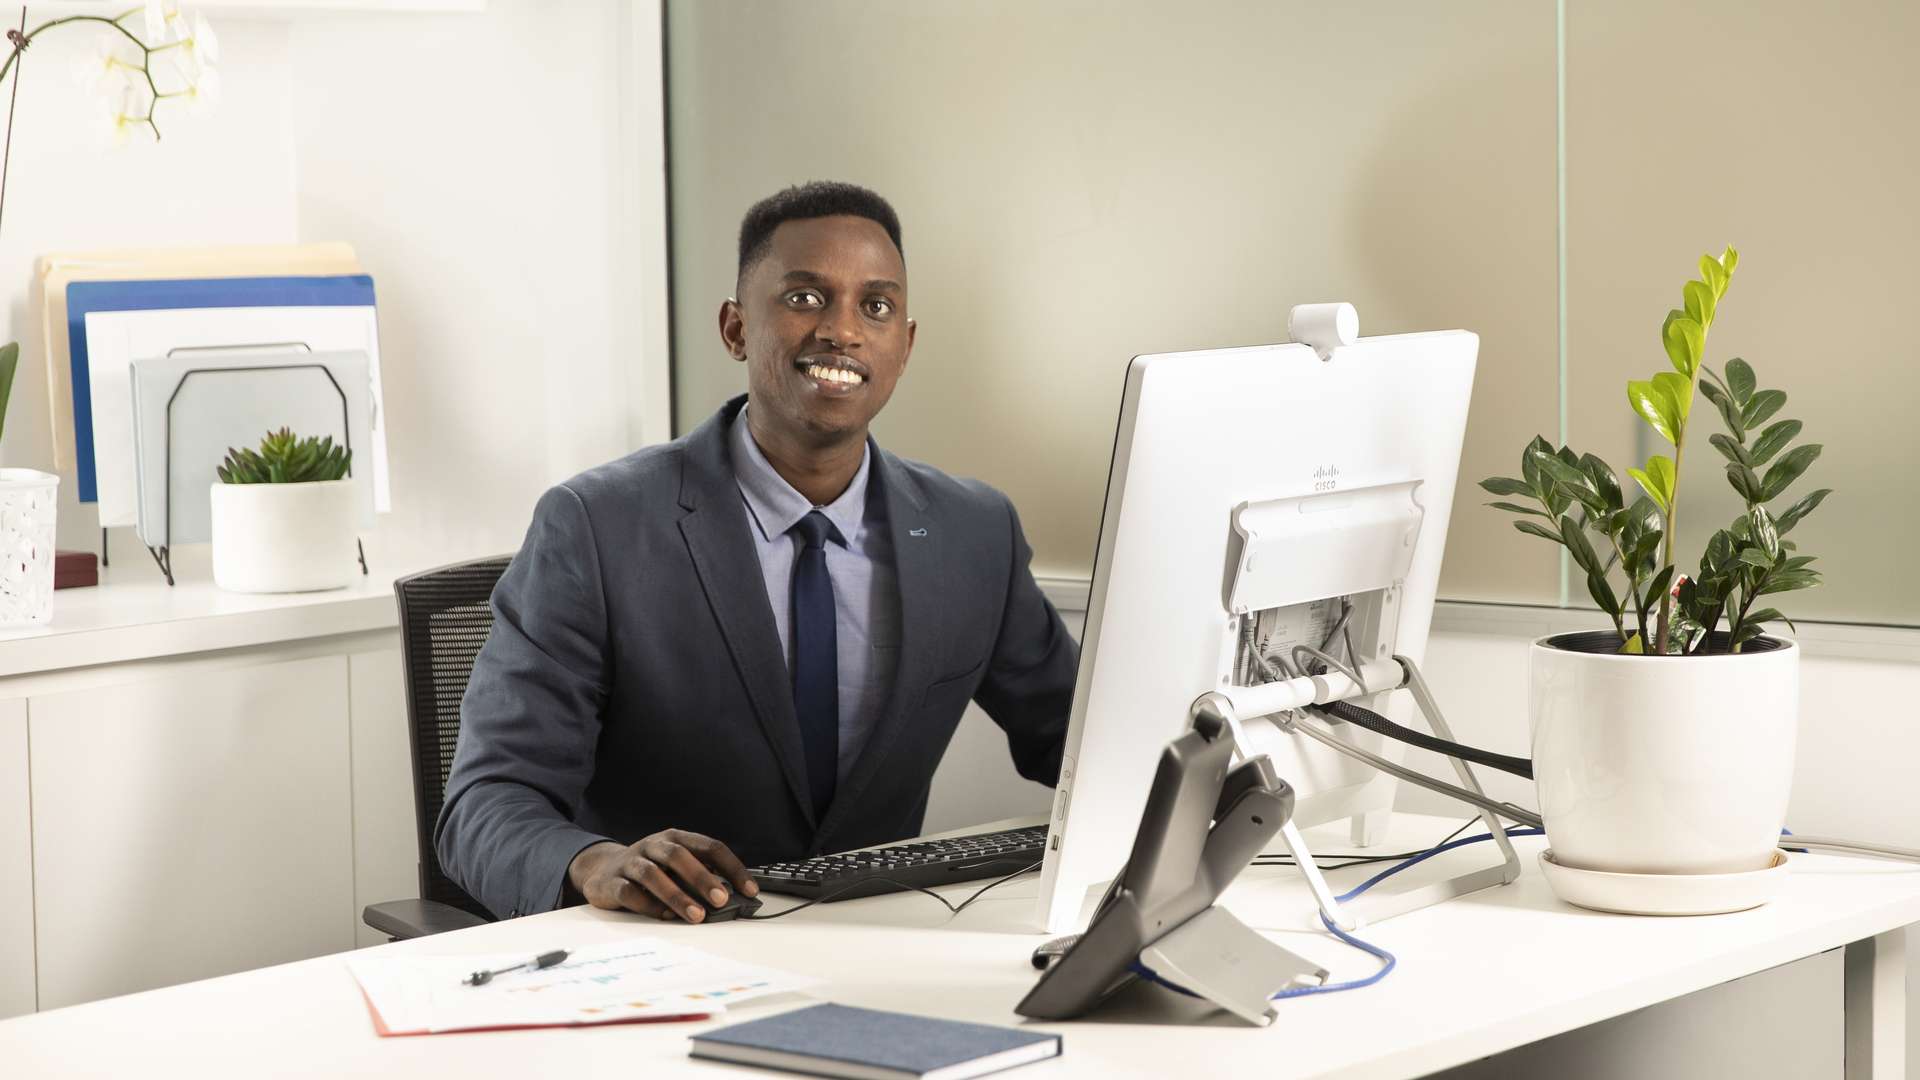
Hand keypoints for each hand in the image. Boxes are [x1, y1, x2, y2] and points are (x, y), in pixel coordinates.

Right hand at [567, 829, 757, 922]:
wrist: (601, 870)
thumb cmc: (650, 869)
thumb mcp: (676, 866)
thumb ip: (699, 876)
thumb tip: (731, 897)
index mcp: (676, 838)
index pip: (710, 847)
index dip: (732, 867)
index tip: (750, 890)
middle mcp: (653, 845)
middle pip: (679, 856)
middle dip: (703, 878)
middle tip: (721, 900)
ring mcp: (631, 862)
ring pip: (653, 875)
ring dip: (677, 896)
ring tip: (696, 916)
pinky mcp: (612, 883)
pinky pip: (630, 893)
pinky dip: (648, 905)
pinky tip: (663, 916)